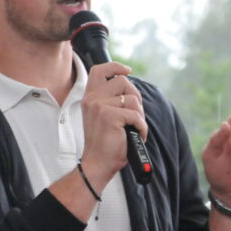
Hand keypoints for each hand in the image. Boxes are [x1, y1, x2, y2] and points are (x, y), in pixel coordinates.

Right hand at [79, 61, 145, 187]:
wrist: (97, 164)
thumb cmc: (104, 143)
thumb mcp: (102, 117)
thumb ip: (110, 100)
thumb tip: (130, 88)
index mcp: (89, 98)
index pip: (99, 70)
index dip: (115, 66)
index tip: (127, 71)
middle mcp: (92, 99)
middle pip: (123, 81)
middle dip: (135, 96)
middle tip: (135, 114)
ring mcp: (100, 106)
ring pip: (132, 99)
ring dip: (139, 115)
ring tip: (134, 128)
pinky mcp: (110, 116)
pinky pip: (136, 115)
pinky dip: (141, 127)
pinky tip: (136, 136)